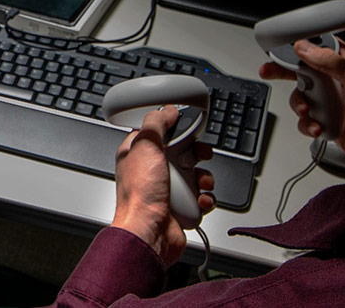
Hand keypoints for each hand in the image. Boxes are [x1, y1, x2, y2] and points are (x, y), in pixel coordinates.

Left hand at [108, 105, 215, 266]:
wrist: (148, 234)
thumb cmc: (140, 196)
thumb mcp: (145, 146)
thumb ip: (156, 123)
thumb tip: (167, 111)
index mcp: (138, 155)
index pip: (159, 133)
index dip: (175, 128)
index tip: (188, 127)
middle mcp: (152, 172)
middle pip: (182, 153)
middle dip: (196, 154)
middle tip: (201, 154)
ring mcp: (166, 191)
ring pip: (194, 176)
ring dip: (204, 177)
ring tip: (202, 182)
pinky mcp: (180, 208)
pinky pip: (200, 198)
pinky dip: (206, 198)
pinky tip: (202, 200)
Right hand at [259, 40, 344, 176]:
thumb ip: (329, 61)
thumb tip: (305, 47)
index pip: (318, 49)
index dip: (299, 48)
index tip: (281, 49)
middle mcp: (340, 83)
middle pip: (305, 72)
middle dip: (286, 73)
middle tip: (269, 70)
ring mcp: (334, 104)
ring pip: (303, 98)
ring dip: (301, 106)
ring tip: (309, 112)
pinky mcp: (330, 124)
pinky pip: (308, 121)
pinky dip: (308, 125)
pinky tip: (318, 128)